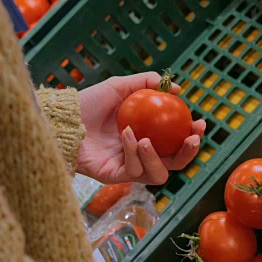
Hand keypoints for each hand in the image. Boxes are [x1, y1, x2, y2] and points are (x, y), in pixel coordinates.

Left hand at [76, 72, 205, 183]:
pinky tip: (128, 135)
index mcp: (147, 137)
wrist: (62, 119)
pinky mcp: (115, 177)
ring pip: (158, 175)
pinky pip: (133, 170)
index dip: (192, 136)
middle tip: (192, 138)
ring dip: (157, 157)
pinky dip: (133, 151)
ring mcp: (129, 168)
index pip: (176, 142)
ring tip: (148, 139)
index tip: (199, 123)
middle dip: (188, 154)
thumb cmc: (88, 103)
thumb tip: (177, 87)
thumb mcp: (120, 86)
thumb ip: (147, 84)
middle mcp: (141, 155)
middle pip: (175, 164)